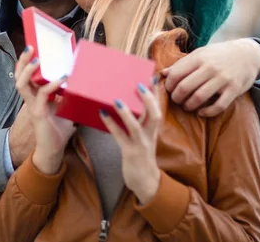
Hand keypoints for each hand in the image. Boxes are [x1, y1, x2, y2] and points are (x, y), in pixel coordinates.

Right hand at [13, 46, 74, 173]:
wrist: (54, 151)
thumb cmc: (59, 130)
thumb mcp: (65, 108)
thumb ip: (69, 97)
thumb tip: (83, 84)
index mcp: (35, 97)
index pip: (26, 76)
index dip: (26, 63)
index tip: (34, 49)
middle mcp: (31, 99)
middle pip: (19, 76)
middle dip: (22, 61)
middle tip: (30, 48)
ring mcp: (32, 106)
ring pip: (22, 84)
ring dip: (29, 70)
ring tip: (37, 59)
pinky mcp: (38, 114)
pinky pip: (42, 95)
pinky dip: (52, 85)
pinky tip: (62, 78)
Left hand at [99, 80, 161, 203]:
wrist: (146, 182)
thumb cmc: (141, 155)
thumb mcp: (145, 137)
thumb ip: (139, 122)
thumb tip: (124, 102)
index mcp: (153, 129)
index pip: (157, 107)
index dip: (155, 93)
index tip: (152, 78)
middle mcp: (150, 135)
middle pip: (154, 114)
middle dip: (148, 99)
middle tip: (139, 84)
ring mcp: (141, 144)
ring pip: (136, 126)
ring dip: (127, 112)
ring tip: (116, 99)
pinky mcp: (131, 153)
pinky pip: (120, 137)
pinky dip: (111, 125)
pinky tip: (102, 114)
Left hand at [162, 38, 259, 117]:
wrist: (247, 54)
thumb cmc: (217, 55)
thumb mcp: (199, 54)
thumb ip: (181, 64)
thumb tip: (162, 74)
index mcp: (198, 58)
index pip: (176, 74)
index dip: (168, 85)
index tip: (169, 89)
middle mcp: (210, 68)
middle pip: (184, 87)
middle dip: (176, 98)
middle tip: (176, 100)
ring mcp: (223, 79)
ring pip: (198, 98)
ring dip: (188, 106)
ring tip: (187, 106)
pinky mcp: (234, 90)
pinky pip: (218, 106)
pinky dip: (206, 112)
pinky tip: (201, 112)